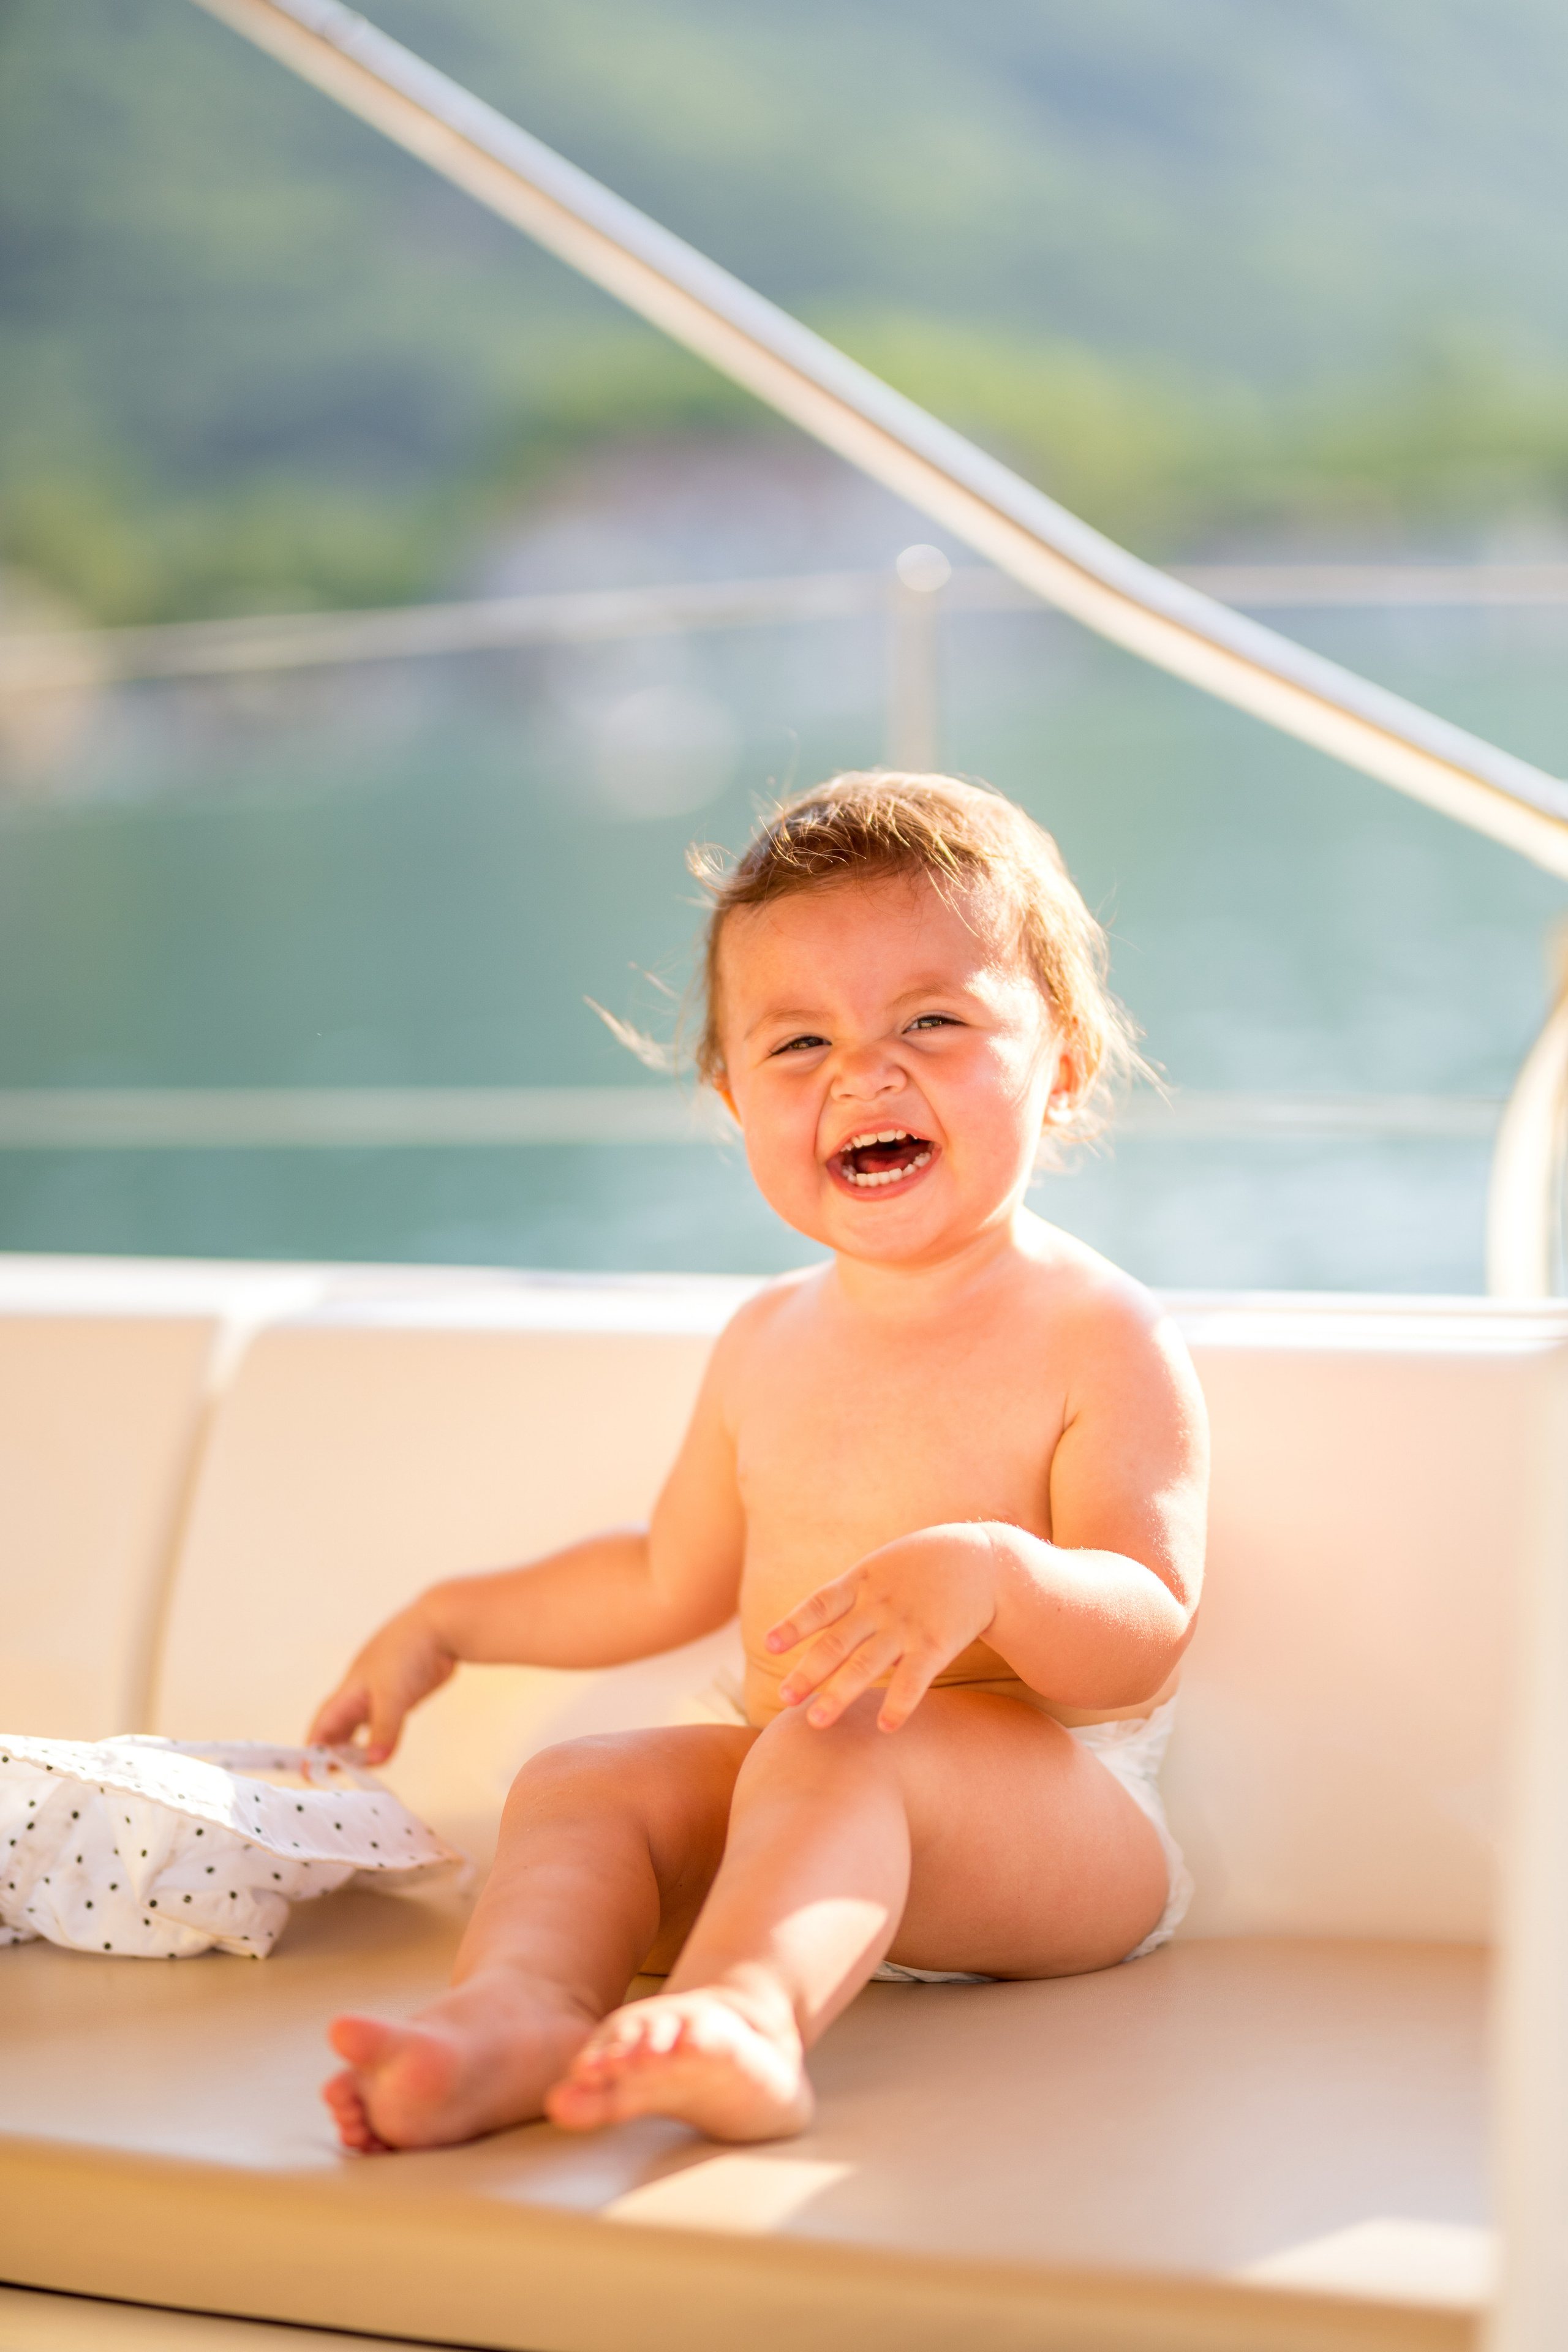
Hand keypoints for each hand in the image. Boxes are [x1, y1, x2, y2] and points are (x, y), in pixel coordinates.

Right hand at [306, 1598, 456, 1762]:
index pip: (324, 1724)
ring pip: (361, 1725)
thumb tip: (376, 1762)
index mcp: (351, 1690)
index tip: (309, 1774)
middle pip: (339, 1726)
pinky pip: (385, 1723)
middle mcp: (362, 1693)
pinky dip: (379, 1739)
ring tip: (350, 1770)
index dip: (314, 1748)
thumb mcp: (392, 1694)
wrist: (442, 1625)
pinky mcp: (405, 1695)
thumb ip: (384, 1729)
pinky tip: (379, 1750)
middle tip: (327, 1778)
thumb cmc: (408, 1650)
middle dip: (331, 1751)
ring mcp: (384, 1694)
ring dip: (355, 1746)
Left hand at [764, 1524, 999, 1731]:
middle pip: (835, 1643)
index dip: (793, 1625)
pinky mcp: (935, 1642)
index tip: (769, 1645)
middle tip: (784, 1699)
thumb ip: (854, 1591)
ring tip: (815, 1722)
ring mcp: (906, 1625)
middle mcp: (879, 1605)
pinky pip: (914, 1678)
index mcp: (863, 1580)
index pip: (820, 1605)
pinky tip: (886, 1726)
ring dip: (839, 1695)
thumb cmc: (927, 1564)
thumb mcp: (884, 1564)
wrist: (986, 1560)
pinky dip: (900, 1702)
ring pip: (866, 1665)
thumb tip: (819, 1619)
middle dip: (808, 1672)